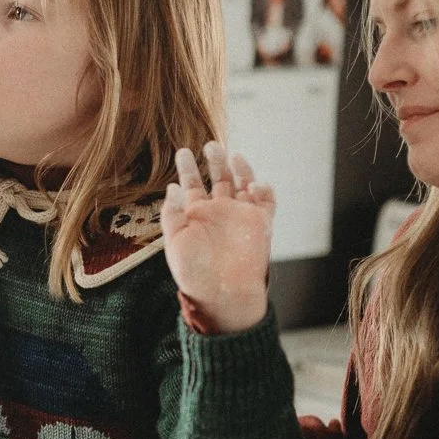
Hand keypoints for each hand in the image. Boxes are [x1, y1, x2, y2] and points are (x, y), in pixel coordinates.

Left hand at [162, 140, 273, 334]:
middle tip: (210, 144)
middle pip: (219, 178)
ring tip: (231, 154)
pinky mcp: (261, 223)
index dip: (188, 168)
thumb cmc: (195, 273)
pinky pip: (266, 201)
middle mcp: (220, 212)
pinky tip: (252, 185)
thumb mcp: (175, 242)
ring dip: (239, 168)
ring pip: (243, 183)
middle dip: (215, 161)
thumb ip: (173, 214)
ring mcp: (241, 215)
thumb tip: (172, 188)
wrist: (223, 294)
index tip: (182, 152)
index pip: (193, 185)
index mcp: (196, 215)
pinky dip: (263, 189)